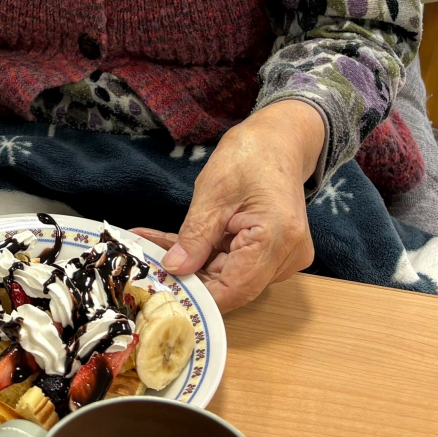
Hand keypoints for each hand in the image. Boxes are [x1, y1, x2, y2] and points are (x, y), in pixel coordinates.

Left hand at [133, 100, 322, 312]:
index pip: (235, 290)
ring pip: (231, 275)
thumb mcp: (213, 192)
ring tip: (155, 244)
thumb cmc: (249, 155)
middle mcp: (288, 256)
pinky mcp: (276, 254)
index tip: (162, 288)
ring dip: (195, 263)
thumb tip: (174, 269)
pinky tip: (177, 242)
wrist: (279, 141)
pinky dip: (209, 254)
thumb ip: (195, 235)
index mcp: (276, 238)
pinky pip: (238, 264)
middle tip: (149, 263)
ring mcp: (285, 257)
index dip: (198, 295)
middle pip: (233, 284)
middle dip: (190, 275)